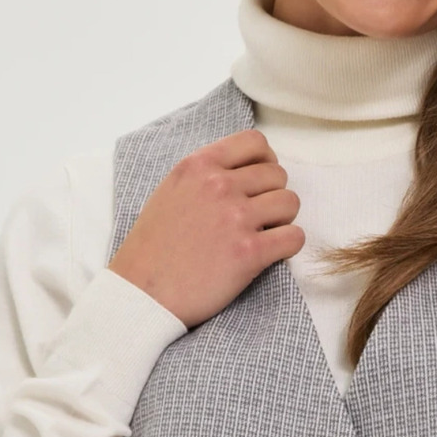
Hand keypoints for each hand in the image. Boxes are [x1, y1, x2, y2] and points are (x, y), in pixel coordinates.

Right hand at [108, 129, 303, 327]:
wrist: (142, 294)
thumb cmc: (153, 248)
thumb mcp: (170, 192)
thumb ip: (204, 175)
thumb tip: (242, 171)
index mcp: (198, 166)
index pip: (254, 142)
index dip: (266, 161)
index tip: (261, 180)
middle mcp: (218, 186)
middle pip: (277, 174)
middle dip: (273, 194)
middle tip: (259, 216)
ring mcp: (236, 218)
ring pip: (290, 202)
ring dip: (283, 219)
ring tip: (264, 234)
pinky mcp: (249, 252)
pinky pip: (294, 237)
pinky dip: (289, 245)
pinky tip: (272, 253)